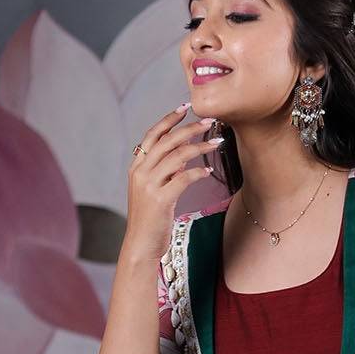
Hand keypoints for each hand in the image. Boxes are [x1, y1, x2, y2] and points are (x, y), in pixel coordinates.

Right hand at [124, 104, 225, 263]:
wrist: (140, 245)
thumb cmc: (150, 219)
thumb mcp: (154, 190)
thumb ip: (165, 171)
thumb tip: (183, 155)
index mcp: (137, 167)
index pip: (152, 135)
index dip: (168, 120)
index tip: (185, 108)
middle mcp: (140, 173)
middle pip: (167, 141)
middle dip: (189, 128)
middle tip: (209, 121)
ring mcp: (149, 185)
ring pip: (177, 156)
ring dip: (199, 147)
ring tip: (217, 142)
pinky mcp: (161, 200)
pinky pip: (183, 178)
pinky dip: (198, 172)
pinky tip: (208, 171)